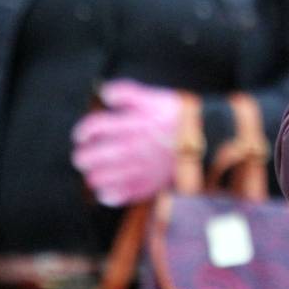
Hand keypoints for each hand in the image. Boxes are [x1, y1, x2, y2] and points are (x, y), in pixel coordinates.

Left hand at [72, 79, 184, 205]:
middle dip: (83, 156)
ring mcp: (138, 168)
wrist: (208, 139)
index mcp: (130, 124)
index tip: (81, 135)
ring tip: (94, 174)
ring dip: (93, 176)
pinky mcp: (148, 185)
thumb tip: (104, 92)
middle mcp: (130, 147)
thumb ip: (128, 92)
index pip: (94, 127)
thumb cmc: (181, 117)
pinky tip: (107, 191)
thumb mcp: (155, 97)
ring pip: (100, 178)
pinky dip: (109, 195)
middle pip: (90, 156)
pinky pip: (120, 195)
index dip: (83, 131)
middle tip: (84, 156)